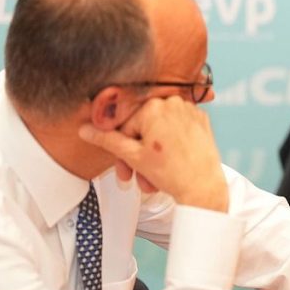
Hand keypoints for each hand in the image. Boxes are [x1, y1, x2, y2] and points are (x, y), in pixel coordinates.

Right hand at [79, 96, 228, 211]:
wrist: (204, 188)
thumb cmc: (173, 173)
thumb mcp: (132, 156)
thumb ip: (107, 140)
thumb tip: (85, 129)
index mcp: (154, 106)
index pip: (125, 125)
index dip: (122, 149)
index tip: (123, 166)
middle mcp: (173, 102)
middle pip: (143, 128)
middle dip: (136, 155)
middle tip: (134, 176)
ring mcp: (190, 110)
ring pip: (159, 131)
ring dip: (152, 154)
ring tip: (152, 177)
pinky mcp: (201, 120)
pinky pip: (176, 130)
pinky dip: (169, 146)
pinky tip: (169, 164)